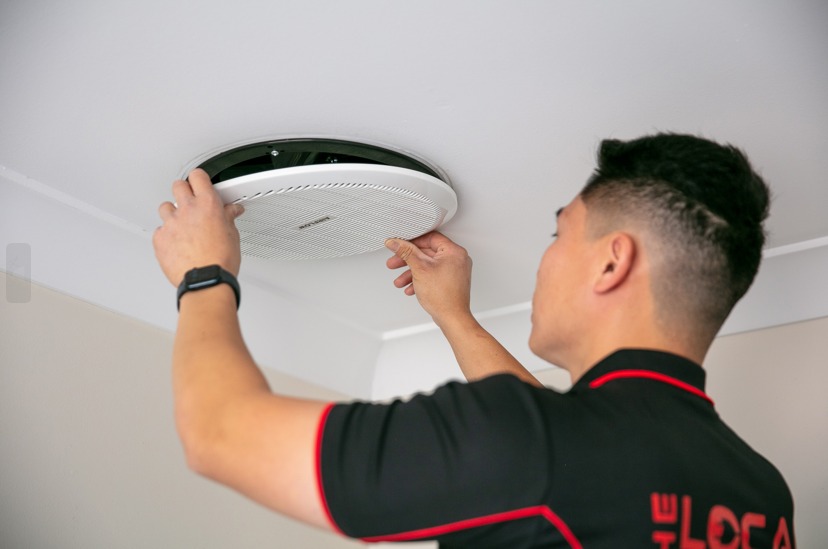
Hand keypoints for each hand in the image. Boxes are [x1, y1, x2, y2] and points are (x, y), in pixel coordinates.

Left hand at [153, 169, 244, 285]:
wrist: (206, 280)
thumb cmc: (221, 260)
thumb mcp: (232, 235)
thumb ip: (228, 218)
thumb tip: (231, 211)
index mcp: (208, 204)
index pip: (197, 176)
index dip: (198, 179)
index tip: (200, 184)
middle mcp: (187, 209)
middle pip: (178, 185)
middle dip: (184, 192)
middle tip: (190, 203)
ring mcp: (171, 223)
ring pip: (165, 206)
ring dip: (173, 213)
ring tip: (182, 226)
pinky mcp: (159, 238)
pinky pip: (159, 230)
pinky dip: (166, 235)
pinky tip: (176, 243)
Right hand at [385, 232, 472, 325]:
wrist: (452, 318)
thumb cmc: (443, 296)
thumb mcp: (419, 269)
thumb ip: (406, 252)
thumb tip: (395, 243)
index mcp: (454, 251)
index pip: (430, 238)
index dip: (412, 242)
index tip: (400, 245)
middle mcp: (457, 259)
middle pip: (427, 253)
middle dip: (408, 260)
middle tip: (395, 262)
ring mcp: (455, 271)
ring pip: (428, 266)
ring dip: (411, 272)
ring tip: (400, 280)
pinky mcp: (451, 282)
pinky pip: (433, 275)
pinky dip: (421, 279)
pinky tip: (411, 287)